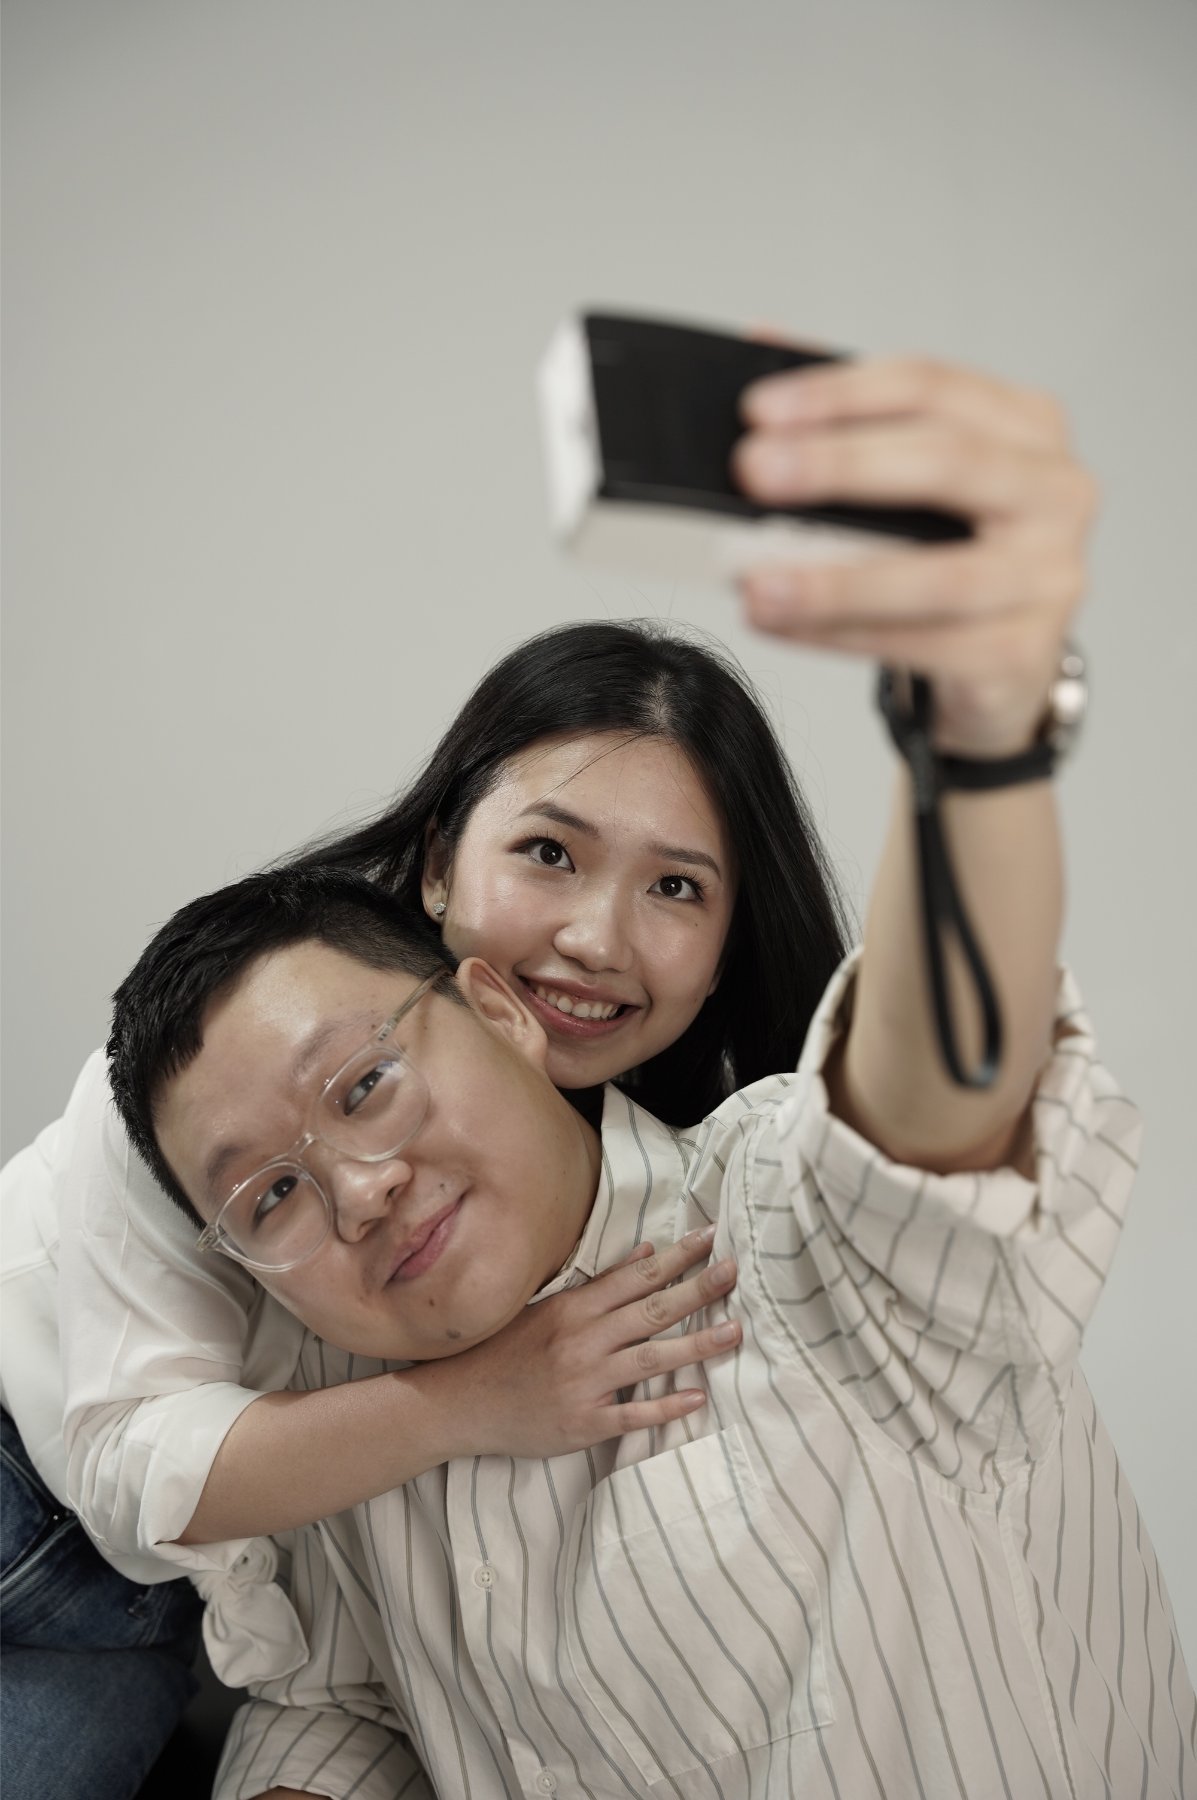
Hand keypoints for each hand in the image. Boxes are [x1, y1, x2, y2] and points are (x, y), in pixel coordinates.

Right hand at [444, 1225, 738, 1458]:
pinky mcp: (584, 1423)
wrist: (458, 1403)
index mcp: (574, 1309)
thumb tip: (646, 1253)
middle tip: (735, 1271)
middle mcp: (583, 1341)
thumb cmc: (503, 1351)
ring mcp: (585, 1383)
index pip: (637, 1276)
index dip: (677, 1256)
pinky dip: (666, 1408)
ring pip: (651, 1359)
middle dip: (698, 1289)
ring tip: (734, 1331)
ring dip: (696, 1345)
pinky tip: (697, 1398)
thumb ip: (599, 1285)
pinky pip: (633, 1415)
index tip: (711, 1238)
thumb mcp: (546, 1308)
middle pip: (652, 1310)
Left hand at [732, 355, 1097, 755]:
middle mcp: (1058, 491)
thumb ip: (853, 415)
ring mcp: (1050, 577)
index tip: (759, 411)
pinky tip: (784, 624)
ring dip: (834, 580)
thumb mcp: (914, 478)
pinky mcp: (1023, 653)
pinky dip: (843, 634)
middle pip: (945, 462)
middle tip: (753, 472)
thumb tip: (757, 342)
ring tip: (755, 583)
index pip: (930, 386)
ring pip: (937, 576)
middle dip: (840, 466)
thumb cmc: (950, 553)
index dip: (841, 393)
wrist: (1002, 664)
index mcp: (1028, 426)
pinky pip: (923, 644)